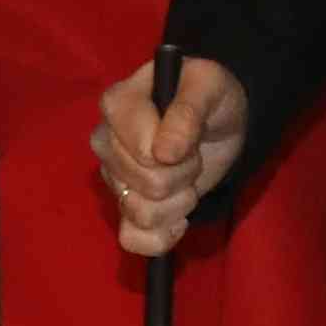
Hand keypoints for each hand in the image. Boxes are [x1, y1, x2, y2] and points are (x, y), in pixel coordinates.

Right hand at [93, 54, 250, 259]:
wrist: (219, 122)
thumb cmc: (210, 97)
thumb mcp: (210, 85)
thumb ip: (188, 111)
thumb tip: (165, 153)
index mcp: (118, 105)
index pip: (141, 148)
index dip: (175, 150)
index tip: (189, 136)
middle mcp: (106, 142)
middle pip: (145, 183)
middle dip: (182, 174)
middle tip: (191, 153)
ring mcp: (113, 178)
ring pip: (140, 213)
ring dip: (178, 201)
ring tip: (186, 178)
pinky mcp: (125, 209)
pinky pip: (132, 239)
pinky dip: (163, 236)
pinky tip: (179, 217)